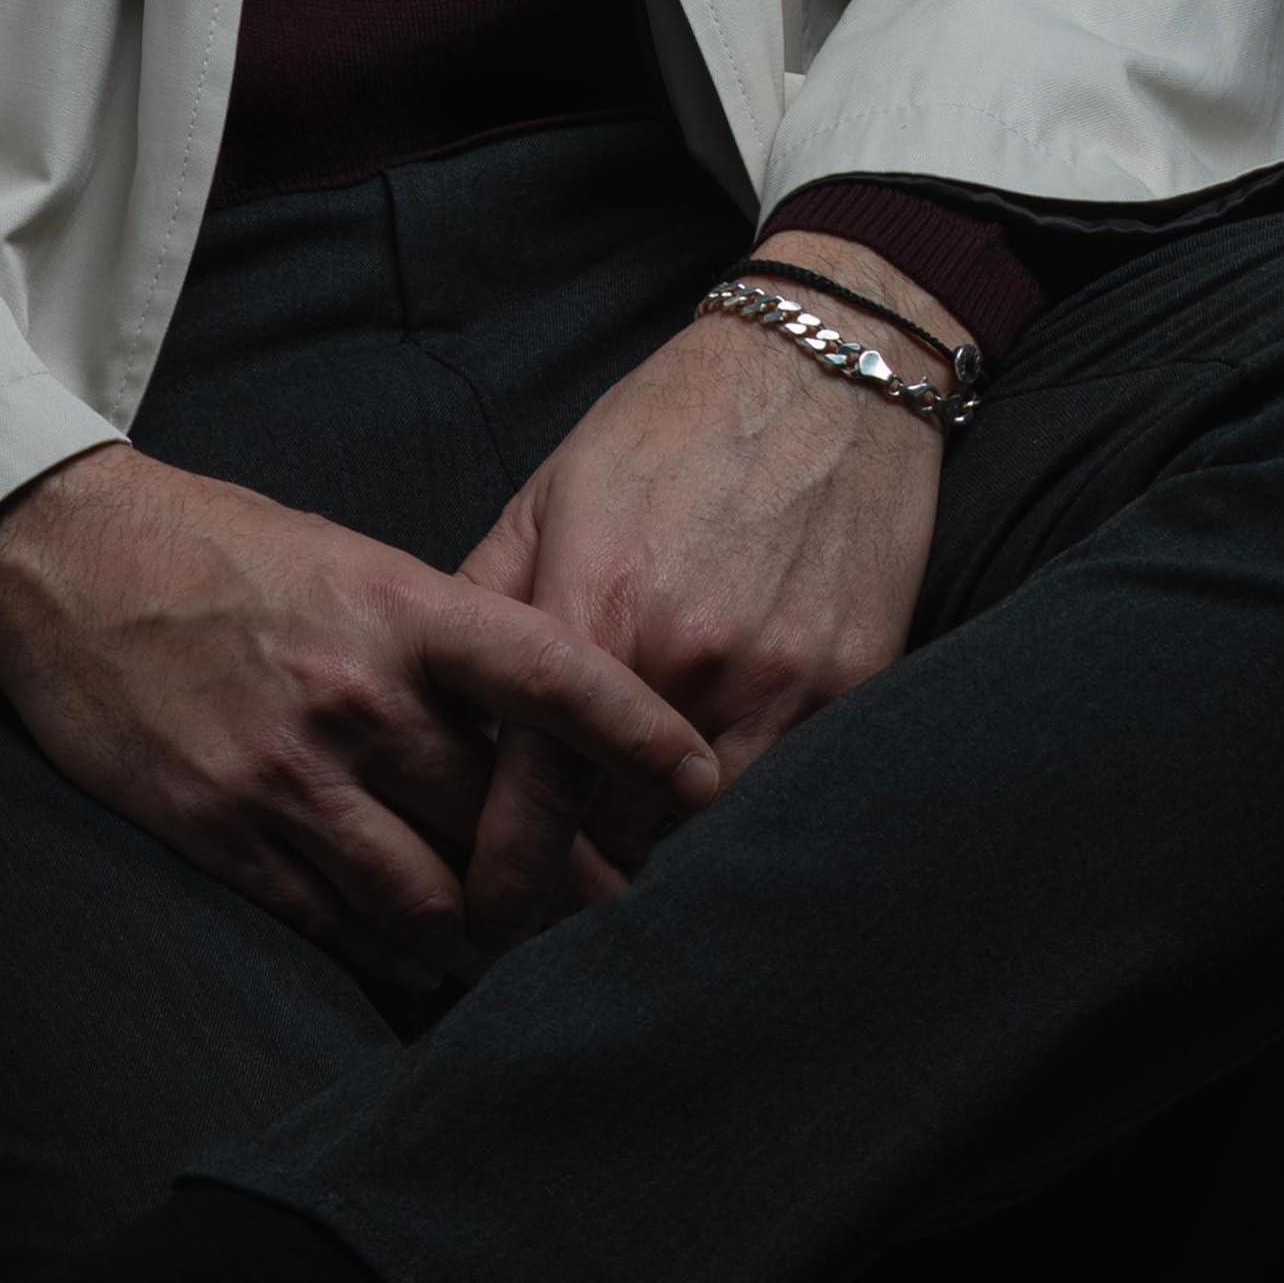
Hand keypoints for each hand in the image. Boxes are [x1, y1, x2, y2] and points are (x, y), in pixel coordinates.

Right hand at [0, 443, 722, 996]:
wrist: (64, 557)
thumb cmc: (222, 552)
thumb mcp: (348, 564)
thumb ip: (440, 643)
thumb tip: (534, 727)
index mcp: (400, 609)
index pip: (552, 674)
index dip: (636, 734)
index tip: (702, 781)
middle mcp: (355, 694)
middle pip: (502, 817)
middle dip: (575, 879)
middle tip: (632, 916)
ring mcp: (286, 771)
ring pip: (428, 895)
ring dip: (489, 941)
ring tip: (531, 960)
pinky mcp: (221, 830)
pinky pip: (336, 922)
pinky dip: (396, 954)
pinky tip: (430, 963)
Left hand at [453, 235, 963, 951]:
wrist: (824, 367)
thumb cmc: (671, 425)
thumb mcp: (552, 493)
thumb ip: (489, 598)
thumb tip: (433, 699)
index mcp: (593, 612)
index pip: (532, 797)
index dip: (501, 877)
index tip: (480, 915)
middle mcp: (684, 661)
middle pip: (616, 838)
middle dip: (577, 880)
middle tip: (542, 911)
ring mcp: (775, 679)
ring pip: (703, 832)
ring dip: (661, 855)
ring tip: (623, 876)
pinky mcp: (850, 684)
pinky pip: (784, 793)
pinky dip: (742, 817)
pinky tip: (709, 818)